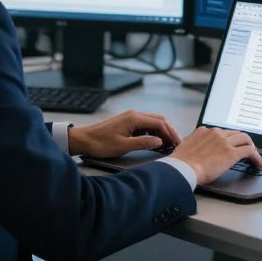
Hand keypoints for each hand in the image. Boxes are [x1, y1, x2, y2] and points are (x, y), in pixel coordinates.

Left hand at [67, 110, 181, 157]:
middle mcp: (134, 114)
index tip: (177, 144)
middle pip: (159, 119)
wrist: (84, 139)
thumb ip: (142, 143)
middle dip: (169, 131)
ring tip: (169, 143)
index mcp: (134, 118)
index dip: (170, 133)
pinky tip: (156, 141)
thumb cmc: (100, 143)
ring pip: (153, 121)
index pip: (159, 123)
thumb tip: (160, 141)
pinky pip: (146, 124)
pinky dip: (154, 131)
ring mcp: (131, 117)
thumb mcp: (122, 146)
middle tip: (176, 143)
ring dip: (162, 131)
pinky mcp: (128, 122)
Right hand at [169, 126, 261, 184]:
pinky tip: (257, 164)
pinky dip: (256, 157)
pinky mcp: (231, 153)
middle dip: (242, 141)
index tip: (232, 144)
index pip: (222, 132)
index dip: (230, 139)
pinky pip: (249, 152)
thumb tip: (196, 150)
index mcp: (204, 131)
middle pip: (236, 133)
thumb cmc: (180, 163)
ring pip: (245, 139)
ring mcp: (224, 142)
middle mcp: (216, 133)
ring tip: (254, 156)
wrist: (182, 168)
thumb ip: (194, 145)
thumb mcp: (185, 147)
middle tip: (246, 149)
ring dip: (251, 147)